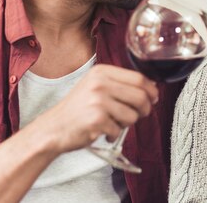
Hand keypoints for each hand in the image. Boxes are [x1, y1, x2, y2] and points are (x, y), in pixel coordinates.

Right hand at [31, 64, 158, 153]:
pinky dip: (113, 134)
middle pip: (140, 96)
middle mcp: (100, 83)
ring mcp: (98, 101)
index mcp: (101, 72)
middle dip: (145, 109)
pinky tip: (102, 131)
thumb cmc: (78, 109)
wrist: (52, 128)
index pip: (139, 78)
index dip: (151, 90)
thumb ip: (120, 84)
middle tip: (140, 115)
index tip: (153, 98)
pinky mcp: (96, 120)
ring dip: (127, 124)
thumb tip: (152, 88)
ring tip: (112, 122)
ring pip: (133, 115)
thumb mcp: (96, 86)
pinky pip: (119, 130)